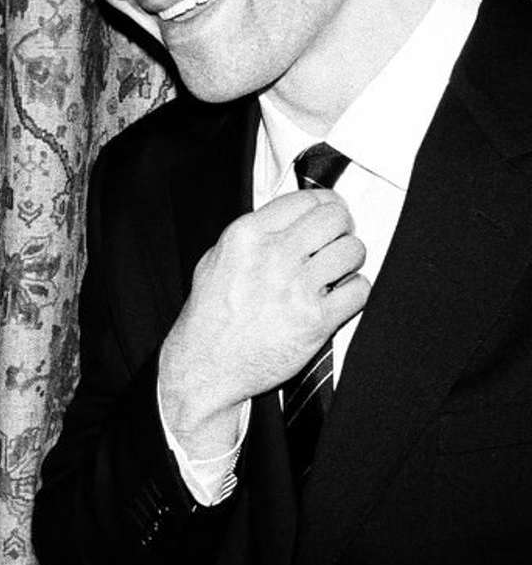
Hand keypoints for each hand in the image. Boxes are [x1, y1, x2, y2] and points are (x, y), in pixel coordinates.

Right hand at [159, 189, 369, 459]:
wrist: (206, 365)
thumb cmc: (209, 315)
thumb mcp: (216, 260)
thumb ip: (252, 236)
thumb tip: (289, 220)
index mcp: (247, 235)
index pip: (307, 199)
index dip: (326, 205)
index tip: (329, 215)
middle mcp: (273, 255)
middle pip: (336, 218)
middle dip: (342, 228)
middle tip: (336, 242)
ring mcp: (296, 288)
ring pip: (352, 251)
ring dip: (349, 261)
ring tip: (335, 272)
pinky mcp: (316, 320)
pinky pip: (359, 290)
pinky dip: (354, 292)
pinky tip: (336, 298)